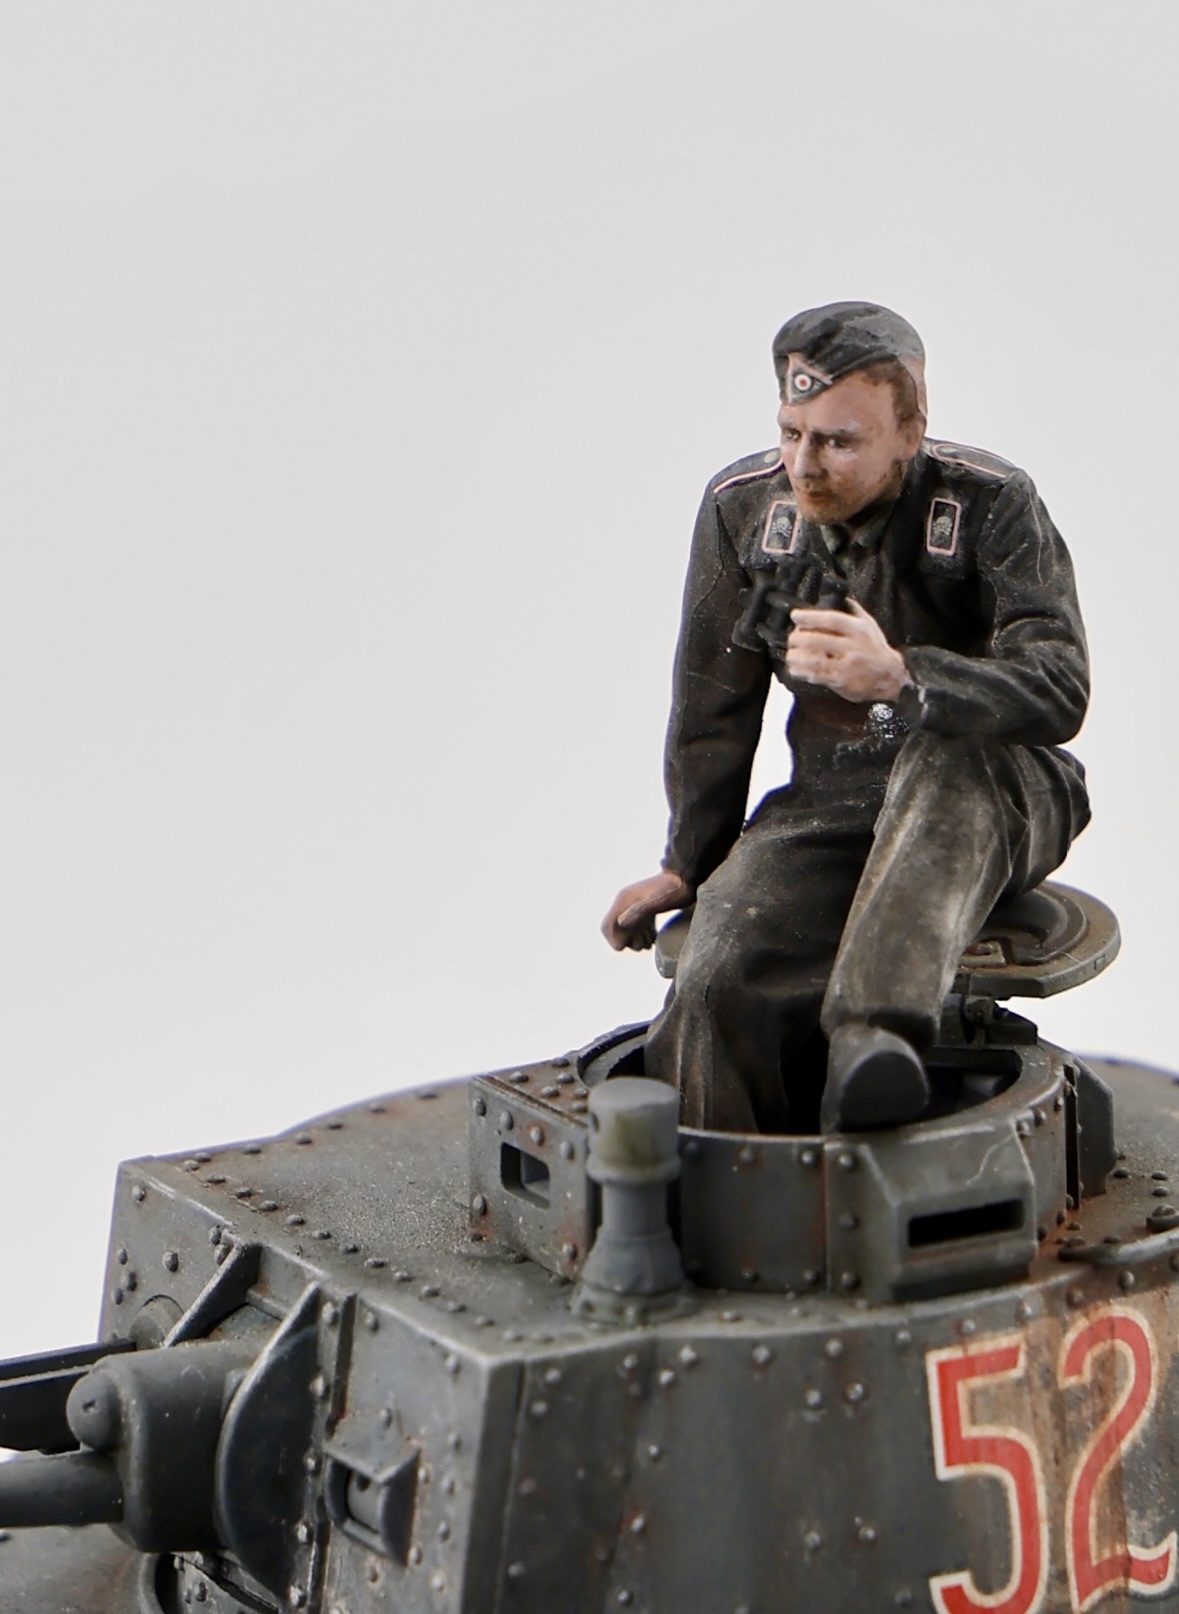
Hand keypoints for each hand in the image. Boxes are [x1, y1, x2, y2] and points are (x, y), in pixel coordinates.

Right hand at [601, 870, 693, 951]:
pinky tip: (655, 937)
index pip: (606, 926)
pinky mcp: (647, 910)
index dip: (613, 939)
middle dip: (630, 941)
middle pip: (618, 932)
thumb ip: (638, 911)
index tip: (627, 946)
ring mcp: (637, 907)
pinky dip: (645, 936)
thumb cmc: (674, 889)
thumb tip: (620, 923)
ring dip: (639, 940)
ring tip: (652, 939)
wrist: (687, 876)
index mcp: (625, 900)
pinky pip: (639, 928)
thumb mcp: (657, 901)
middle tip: (646, 942)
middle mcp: (627, 903)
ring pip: (630, 932)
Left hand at [786, 599, 907, 702]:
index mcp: (858, 629)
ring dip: (795, 657)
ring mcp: (845, 665)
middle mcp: (852, 646)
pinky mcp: (840, 681)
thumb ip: (853, 610)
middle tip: (792, 639)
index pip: (830, 619)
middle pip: (816, 640)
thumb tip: (836, 596)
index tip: (795, 615)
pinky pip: (815, 675)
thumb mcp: (870, 624)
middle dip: (797, 639)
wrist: (891, 677)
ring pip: (812, 659)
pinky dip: (801, 672)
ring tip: (791, 655)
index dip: (809, 617)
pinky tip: (795, 669)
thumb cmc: (876, 648)